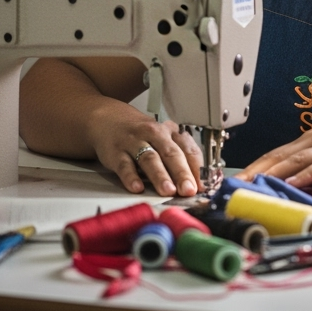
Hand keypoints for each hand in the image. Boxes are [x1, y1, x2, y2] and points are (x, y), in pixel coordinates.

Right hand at [85, 102, 202, 196]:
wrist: (108, 119)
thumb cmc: (141, 135)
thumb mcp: (162, 140)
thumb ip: (178, 158)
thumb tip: (196, 184)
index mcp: (170, 132)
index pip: (188, 149)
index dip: (197, 169)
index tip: (203, 185)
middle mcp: (154, 134)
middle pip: (171, 153)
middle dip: (182, 173)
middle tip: (189, 190)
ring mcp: (134, 142)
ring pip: (150, 159)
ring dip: (160, 176)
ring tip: (168, 191)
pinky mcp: (116, 152)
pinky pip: (124, 165)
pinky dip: (131, 177)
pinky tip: (137, 188)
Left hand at [240, 112, 311, 188]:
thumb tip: (297, 185)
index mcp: (311, 140)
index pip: (275, 154)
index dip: (253, 167)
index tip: (235, 180)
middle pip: (278, 157)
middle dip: (253, 171)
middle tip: (233, 185)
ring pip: (294, 161)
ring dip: (271, 174)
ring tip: (252, 185)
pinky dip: (304, 175)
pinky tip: (291, 183)